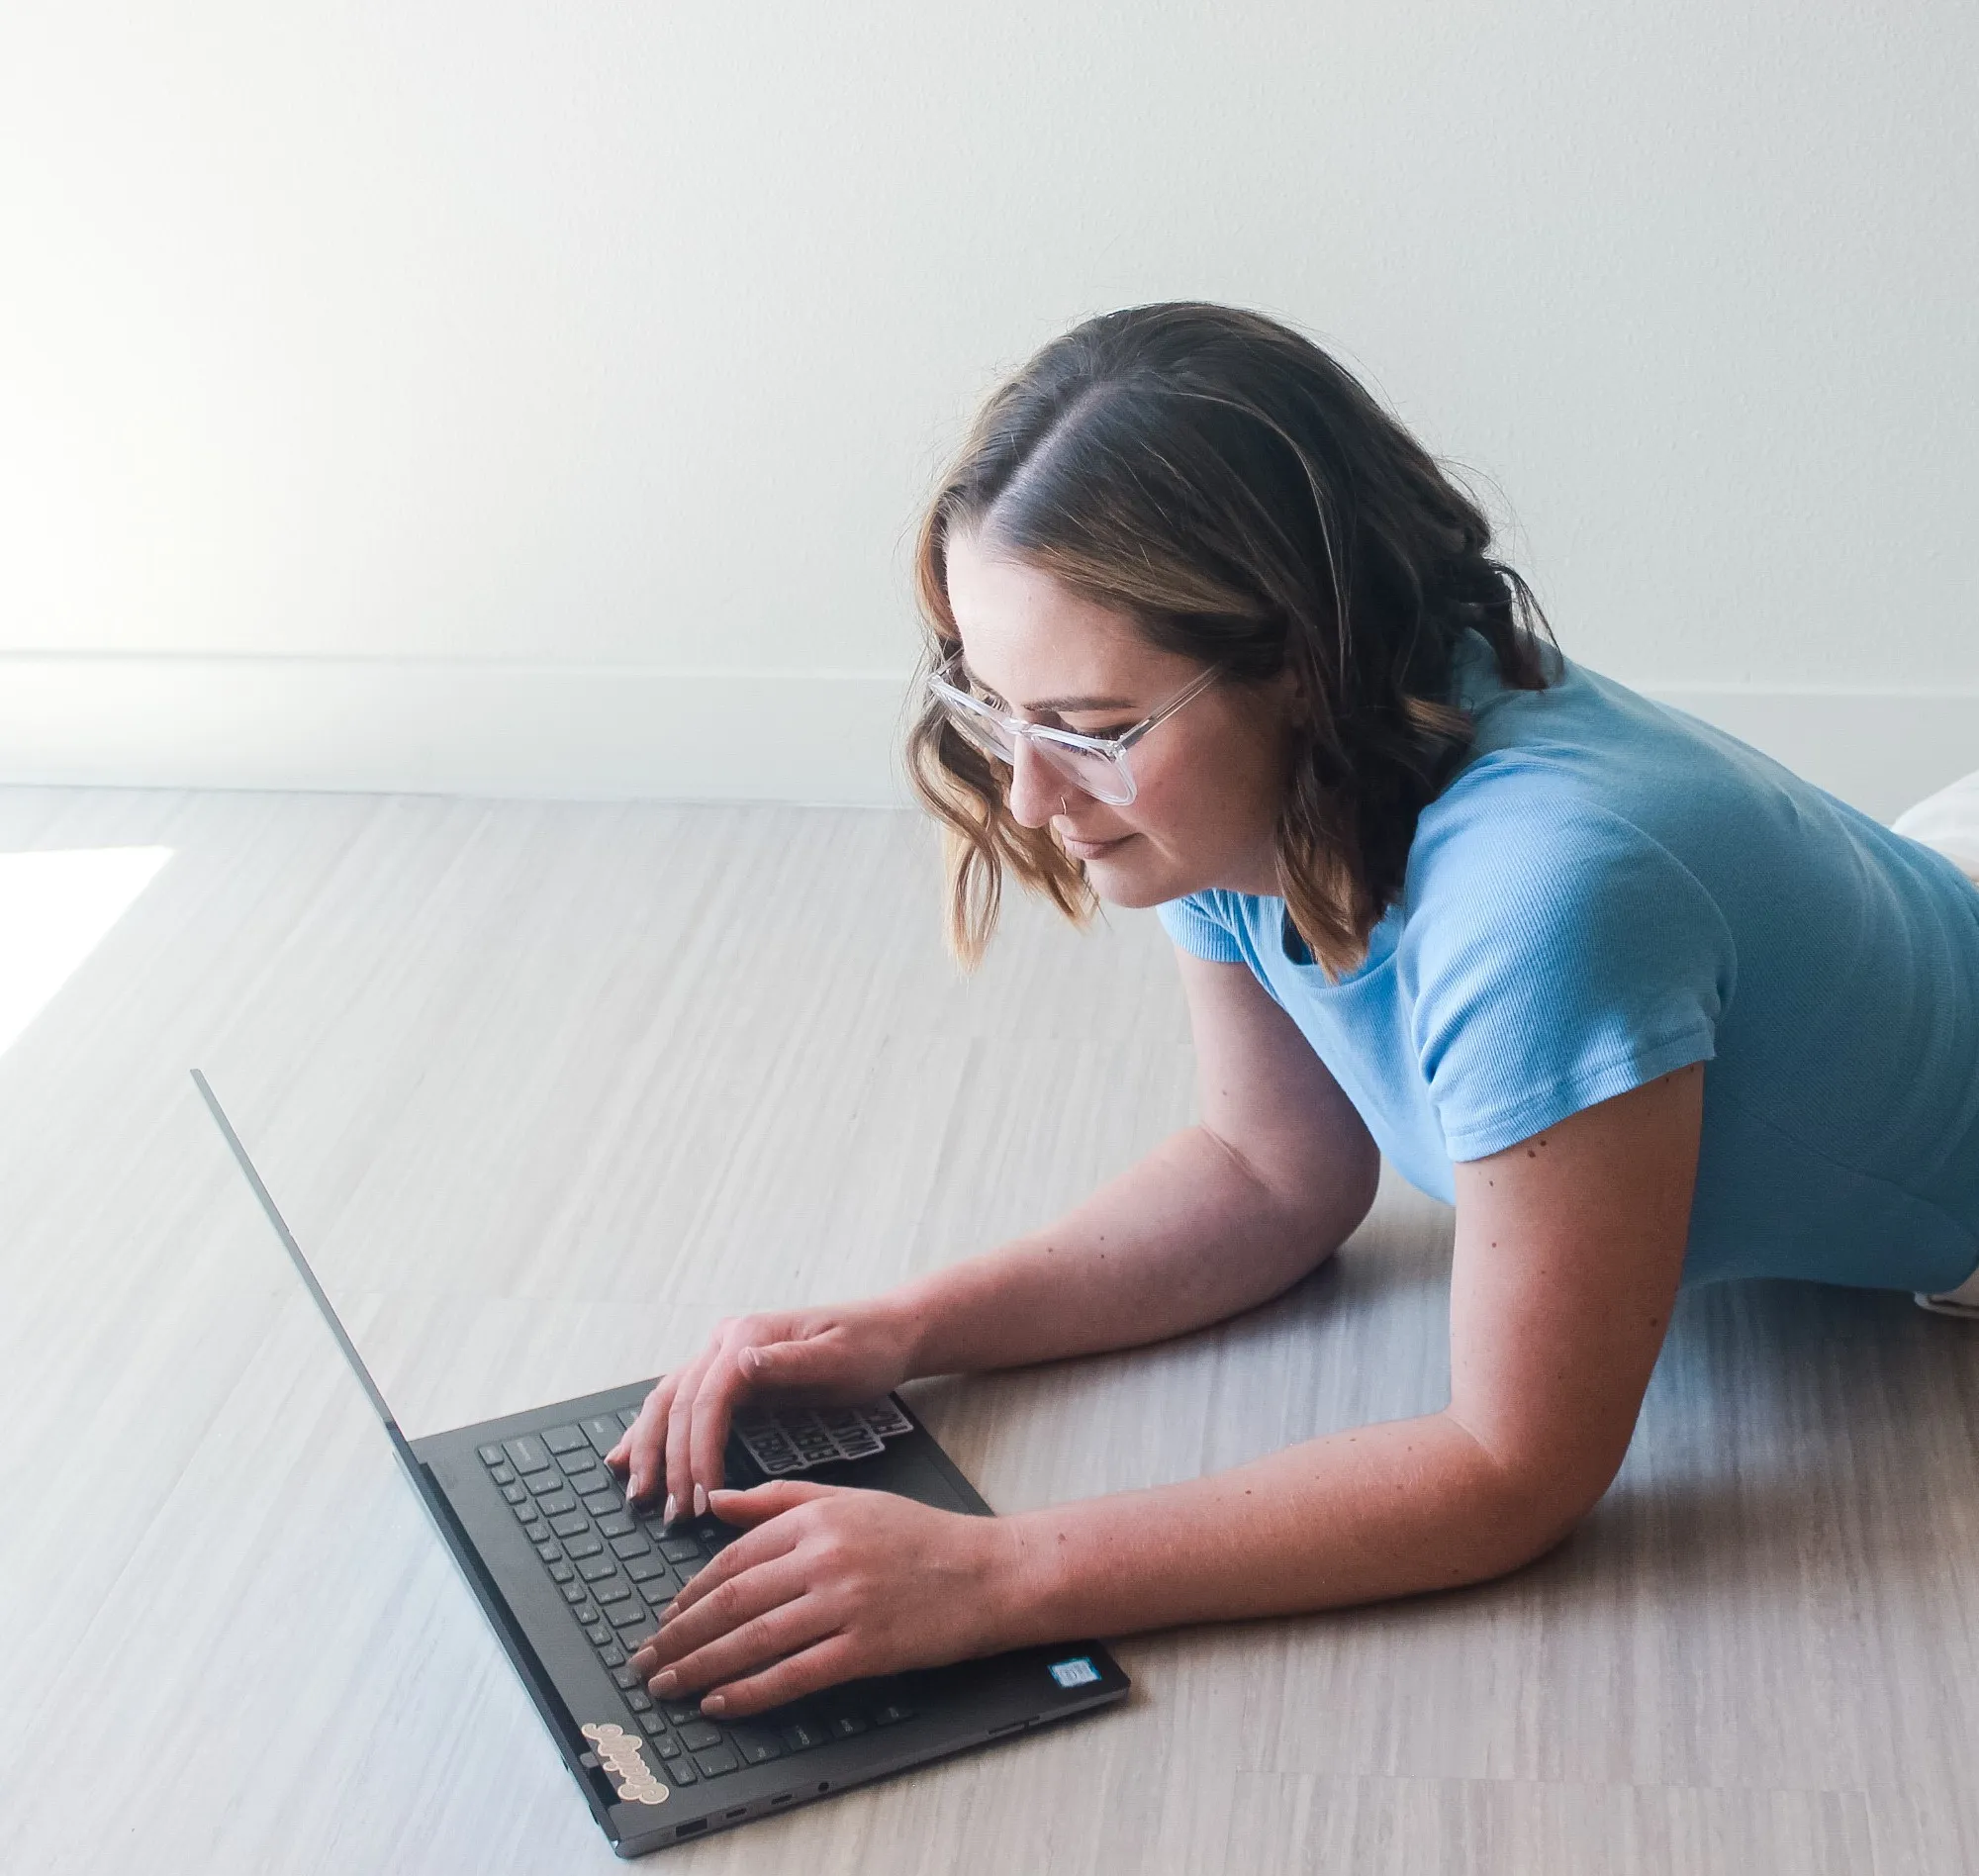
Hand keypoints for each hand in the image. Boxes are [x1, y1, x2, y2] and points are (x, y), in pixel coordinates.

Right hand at [605, 1302, 916, 1522]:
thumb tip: (740, 1363)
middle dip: (667, 1460)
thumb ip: (790, 1361)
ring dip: (648, 1447)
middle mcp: (727, 1342)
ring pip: (667, 1401)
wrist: (888, 1331)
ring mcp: (724, 1355)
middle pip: (676, 1401)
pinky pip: (678, 1402)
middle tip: (670, 1512)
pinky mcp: (728, 1374)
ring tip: (638, 1493)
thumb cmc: (870, 1346)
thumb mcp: (841, 1355)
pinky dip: (650, 1431)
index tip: (701, 1497)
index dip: (697, 1451)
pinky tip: (627, 1456)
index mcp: (748, 1335)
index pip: (707, 1399)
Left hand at [626, 1480, 1018, 1715]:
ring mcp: (845, 1603)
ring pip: (754, 1639)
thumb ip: (780, 1499)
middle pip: (733, 1600)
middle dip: (681, 1636)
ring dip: (702, 1667)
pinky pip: (794, 1674)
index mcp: (817, 1518)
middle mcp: (825, 1557)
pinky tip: (720, 1702)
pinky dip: (750, 1692)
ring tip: (669, 1686)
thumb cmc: (920, 1537)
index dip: (692, 1593)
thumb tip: (717, 1502)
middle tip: (647, 1661)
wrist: (987, 1572)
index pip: (734, 1557)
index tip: (666, 1619)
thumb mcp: (849, 1499)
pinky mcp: (865, 1648)